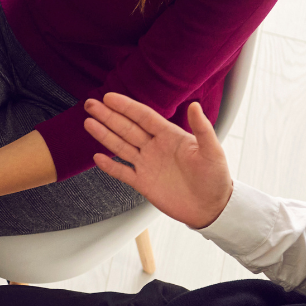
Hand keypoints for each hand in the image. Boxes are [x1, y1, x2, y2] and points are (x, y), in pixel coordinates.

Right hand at [83, 93, 233, 228]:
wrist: (211, 208)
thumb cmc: (216, 179)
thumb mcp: (212, 151)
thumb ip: (202, 128)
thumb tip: (194, 105)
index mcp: (170, 136)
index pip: (143, 117)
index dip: (126, 107)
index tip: (109, 97)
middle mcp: (156, 148)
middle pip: (127, 128)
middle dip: (108, 116)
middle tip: (91, 104)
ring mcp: (147, 165)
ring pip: (121, 147)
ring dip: (104, 135)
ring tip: (88, 123)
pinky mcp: (143, 183)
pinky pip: (122, 172)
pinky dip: (109, 166)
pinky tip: (97, 157)